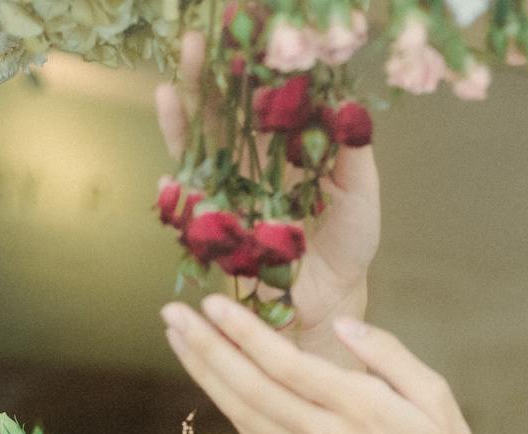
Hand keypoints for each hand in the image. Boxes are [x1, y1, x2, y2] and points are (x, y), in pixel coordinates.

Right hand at [154, 30, 379, 331]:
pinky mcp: (215, 230)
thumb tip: (345, 102)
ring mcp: (229, 193)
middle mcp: (251, 165)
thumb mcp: (360, 194)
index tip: (242, 38)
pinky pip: (189, 208)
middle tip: (195, 42)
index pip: (262, 99)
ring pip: (198, 150)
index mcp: (286, 150)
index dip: (251, 70)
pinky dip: (176, 192)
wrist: (331, 301)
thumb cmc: (348, 246)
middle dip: (207, 80)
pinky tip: (167, 176)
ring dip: (182, 121)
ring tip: (169, 88)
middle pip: (222, 114)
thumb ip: (353, 152)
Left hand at [160, 295, 483, 433]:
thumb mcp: (434, 392)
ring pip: (244, 415)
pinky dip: (225, 404)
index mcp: (362, 411)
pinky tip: (208, 377)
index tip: (213, 303)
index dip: (246, 335)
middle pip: (252, 390)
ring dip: (205, 375)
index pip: (289, 368)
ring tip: (177, 337)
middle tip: (171, 313)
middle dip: (207, 349)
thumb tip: (340, 326)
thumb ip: (388, 354)